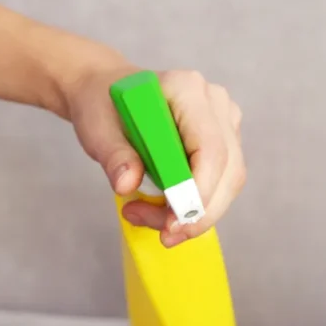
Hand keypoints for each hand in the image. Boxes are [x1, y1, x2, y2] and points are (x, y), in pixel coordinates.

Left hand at [66, 65, 246, 247]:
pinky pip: (221, 184)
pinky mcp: (225, 142)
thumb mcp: (97, 128)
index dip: (198, 192)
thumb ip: (113, 155)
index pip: (210, 149)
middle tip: (162, 236)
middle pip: (228, 170)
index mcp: (187, 89)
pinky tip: (161, 211)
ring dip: (195, 214)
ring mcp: (225, 122)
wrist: (107, 93)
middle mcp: (215, 103)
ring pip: (228, 183)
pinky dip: (194, 207)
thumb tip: (127, 184)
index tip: (171, 225)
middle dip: (197, 213)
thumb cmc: (103, 106)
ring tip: (146, 216)